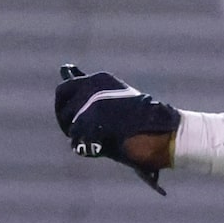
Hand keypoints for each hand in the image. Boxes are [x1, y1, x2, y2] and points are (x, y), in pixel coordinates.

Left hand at [55, 64, 179, 192]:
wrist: (162, 131)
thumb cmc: (141, 118)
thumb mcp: (115, 99)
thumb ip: (92, 92)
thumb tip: (66, 75)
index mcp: (98, 79)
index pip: (64, 89)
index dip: (64, 105)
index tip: (69, 115)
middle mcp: (90, 88)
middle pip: (61, 109)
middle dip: (67, 121)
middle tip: (80, 133)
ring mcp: (88, 106)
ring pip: (68, 125)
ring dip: (78, 135)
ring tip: (97, 138)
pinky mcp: (89, 125)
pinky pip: (75, 140)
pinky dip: (85, 147)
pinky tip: (99, 147)